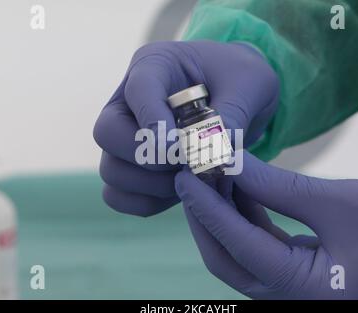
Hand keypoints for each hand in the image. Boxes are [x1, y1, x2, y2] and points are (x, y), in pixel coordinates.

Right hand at [93, 41, 278, 215]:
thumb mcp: (251, 84)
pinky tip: (181, 193)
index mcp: (155, 65)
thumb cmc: (242, 81)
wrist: (241, 99)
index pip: (138, 90)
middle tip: (188, 164)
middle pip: (106, 133)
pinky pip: (118, 195)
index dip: (155, 123)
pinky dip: (146, 203)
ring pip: (110, 170)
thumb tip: (211, 155)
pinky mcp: (133, 166)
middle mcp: (130, 100)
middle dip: (148, 158)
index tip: (184, 149)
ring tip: (191, 178)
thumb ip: (233, 114)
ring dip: (151, 186)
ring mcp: (126, 135)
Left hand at [175, 151, 357, 298]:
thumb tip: (234, 163)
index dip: (206, 206)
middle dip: (204, 217)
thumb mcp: (342, 203)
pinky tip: (242, 189)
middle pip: (225, 257)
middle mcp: (286, 297)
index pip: (234, 242)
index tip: (185, 174)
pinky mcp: (296, 274)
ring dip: (224, 214)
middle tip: (191, 176)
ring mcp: (290, 289)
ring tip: (214, 175)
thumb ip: (281, 186)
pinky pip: (258, 247)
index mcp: (298, 289)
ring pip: (238, 252)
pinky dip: (246, 219)